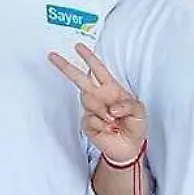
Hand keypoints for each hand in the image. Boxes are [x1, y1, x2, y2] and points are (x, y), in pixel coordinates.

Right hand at [48, 43, 146, 164]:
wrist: (129, 147)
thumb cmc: (135, 125)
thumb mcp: (140, 111)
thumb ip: (129, 105)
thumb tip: (111, 108)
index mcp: (111, 88)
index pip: (98, 69)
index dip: (89, 58)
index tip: (78, 47)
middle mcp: (99, 96)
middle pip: (79, 78)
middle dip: (66, 67)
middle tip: (53, 56)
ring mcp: (91, 110)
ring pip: (88, 100)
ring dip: (103, 111)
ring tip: (114, 122)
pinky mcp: (87, 124)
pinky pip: (90, 119)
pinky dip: (102, 125)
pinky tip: (109, 129)